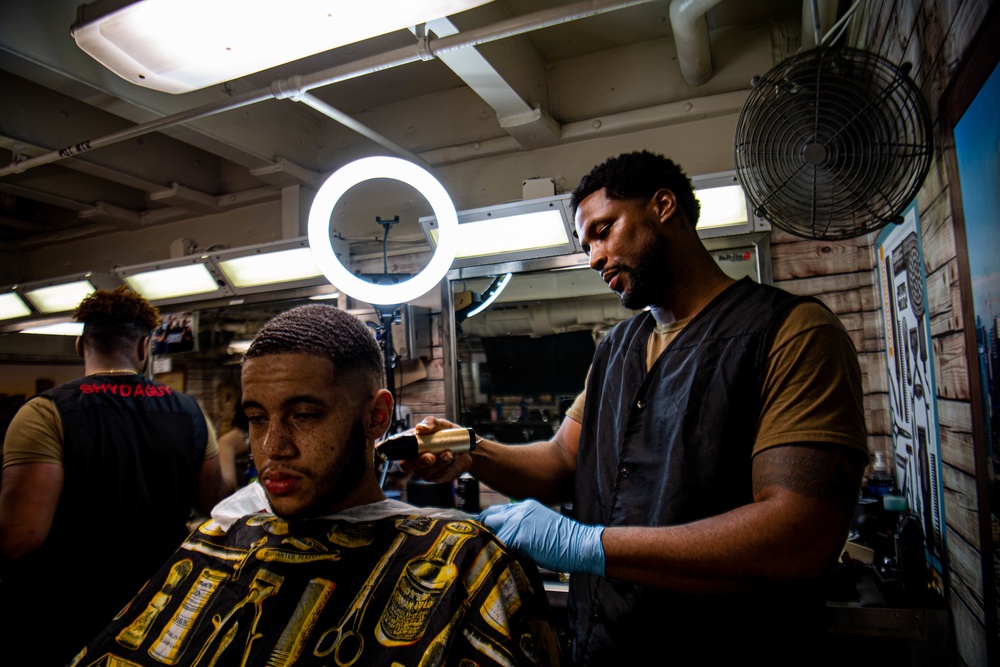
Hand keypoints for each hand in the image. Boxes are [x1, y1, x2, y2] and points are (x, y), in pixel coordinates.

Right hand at [397, 416, 471, 482]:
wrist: (466, 447)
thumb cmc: (448, 435)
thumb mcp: (440, 424)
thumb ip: (430, 423)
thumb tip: (420, 428)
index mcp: (411, 444)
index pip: (398, 450)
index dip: (400, 451)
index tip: (414, 448)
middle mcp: (414, 459)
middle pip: (408, 466)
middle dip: (420, 461)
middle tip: (431, 456)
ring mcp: (424, 470)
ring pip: (426, 472)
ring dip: (439, 462)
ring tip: (450, 453)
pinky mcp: (436, 477)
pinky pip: (438, 475)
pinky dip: (448, 466)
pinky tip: (454, 457)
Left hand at [476, 499, 604, 575]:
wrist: (580, 544)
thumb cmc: (564, 541)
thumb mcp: (539, 527)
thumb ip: (521, 528)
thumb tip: (504, 539)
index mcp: (525, 506)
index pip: (498, 511)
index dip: (489, 522)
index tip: (481, 530)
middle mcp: (520, 510)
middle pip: (490, 516)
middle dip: (483, 529)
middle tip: (477, 541)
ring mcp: (518, 521)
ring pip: (491, 529)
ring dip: (488, 541)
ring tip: (485, 552)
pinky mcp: (519, 535)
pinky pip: (499, 543)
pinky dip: (496, 550)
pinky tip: (496, 558)